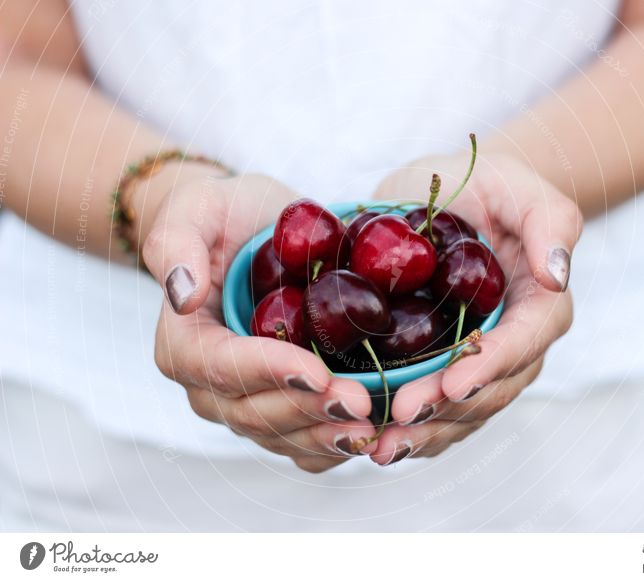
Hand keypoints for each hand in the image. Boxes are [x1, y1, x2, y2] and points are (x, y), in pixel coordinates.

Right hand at [142, 173, 377, 472]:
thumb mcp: (197, 209)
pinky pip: (299, 445)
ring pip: (280, 436)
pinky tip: (368, 437)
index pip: (221, 368)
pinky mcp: (278, 408)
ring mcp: (244, 403)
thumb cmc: (223, 216)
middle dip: (308, 410)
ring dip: (325, 435)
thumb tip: (183, 296)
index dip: (269, 373)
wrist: (251, 232)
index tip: (317, 371)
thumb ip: (177, 246)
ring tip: (371, 427)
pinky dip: (332, 446)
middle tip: (361, 402)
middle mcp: (209, 385)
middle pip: (253, 412)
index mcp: (184, 343)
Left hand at [367, 152, 581, 464]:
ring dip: (426, 434)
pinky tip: (374, 439)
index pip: (524, 343)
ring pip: (464, 412)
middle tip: (400, 418)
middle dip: (448, 409)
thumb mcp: (518, 187)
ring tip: (380, 447)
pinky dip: (412, 430)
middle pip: (492, 388)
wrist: (452, 199)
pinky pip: (439, 411)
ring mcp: (483, 362)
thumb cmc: (488, 187)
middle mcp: (517, 343)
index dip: (490, 367)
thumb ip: (549, 221)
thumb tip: (559, 273)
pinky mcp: (448, 368)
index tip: (452, 384)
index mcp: (540, 304)